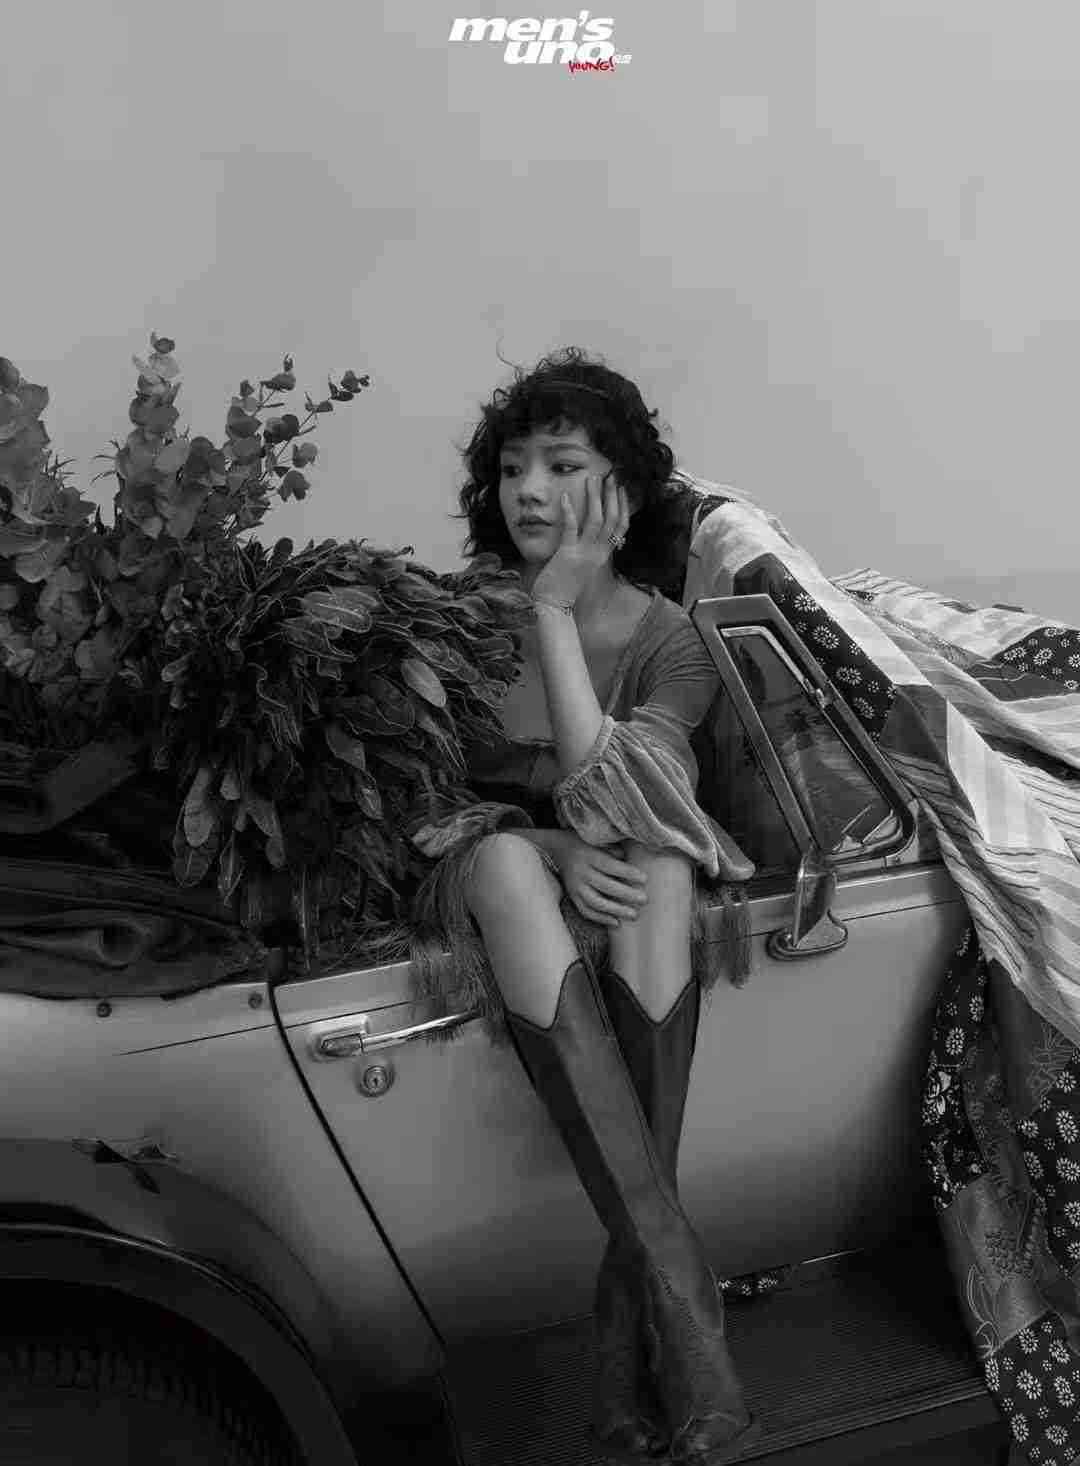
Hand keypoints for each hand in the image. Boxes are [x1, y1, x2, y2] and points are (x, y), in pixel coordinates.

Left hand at [530, 472, 629, 608]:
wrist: (554, 605)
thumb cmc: (566, 586)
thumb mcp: (585, 567)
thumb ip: (594, 553)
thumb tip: (600, 539)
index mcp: (603, 555)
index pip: (622, 527)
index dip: (624, 506)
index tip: (622, 489)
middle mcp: (598, 553)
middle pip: (613, 519)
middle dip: (613, 496)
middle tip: (611, 476)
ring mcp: (584, 553)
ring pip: (596, 520)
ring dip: (595, 497)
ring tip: (593, 478)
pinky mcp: (568, 554)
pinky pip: (571, 528)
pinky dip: (570, 511)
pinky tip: (566, 496)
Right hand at [552, 833, 648, 927]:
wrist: (557, 849)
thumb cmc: (584, 844)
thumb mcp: (597, 841)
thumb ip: (613, 850)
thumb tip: (631, 860)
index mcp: (589, 856)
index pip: (610, 866)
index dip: (628, 873)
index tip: (644, 879)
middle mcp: (581, 872)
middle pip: (605, 885)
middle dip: (626, 894)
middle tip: (644, 899)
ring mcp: (576, 887)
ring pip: (596, 902)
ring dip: (616, 910)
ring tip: (634, 915)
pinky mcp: (573, 897)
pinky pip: (586, 911)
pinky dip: (601, 918)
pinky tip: (616, 922)